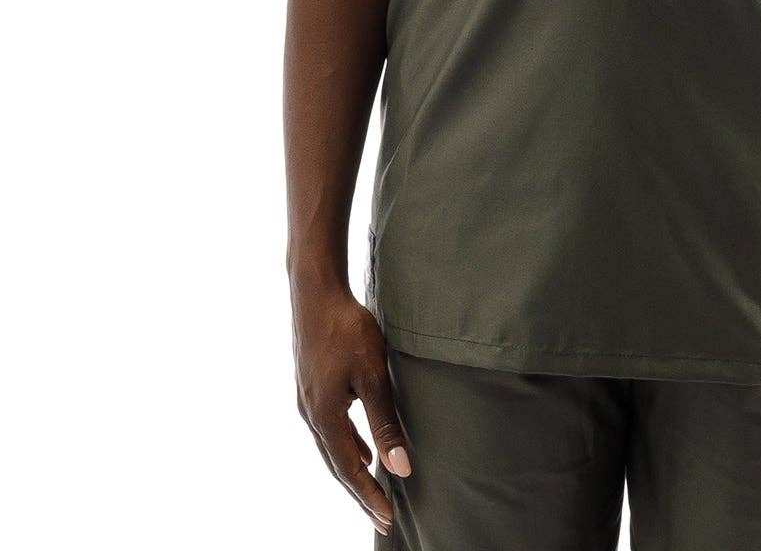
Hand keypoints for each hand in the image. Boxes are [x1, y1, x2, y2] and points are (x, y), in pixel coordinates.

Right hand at [292, 282, 412, 535]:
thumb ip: (385, 423)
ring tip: (373, 485)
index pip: (350, 470)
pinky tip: (361, 445)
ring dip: (352, 468)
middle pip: (337, 465)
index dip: (369, 496)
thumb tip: (400, 468)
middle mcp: (311, 416)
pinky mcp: (310, 387)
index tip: (387, 519)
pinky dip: (345, 445)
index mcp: (325, 419)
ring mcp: (307, 401)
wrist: (316, 293)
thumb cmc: (346, 330)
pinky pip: (329, 428)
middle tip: (381, 514)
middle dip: (360, 490)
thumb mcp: (373, 376)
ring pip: (331, 447)